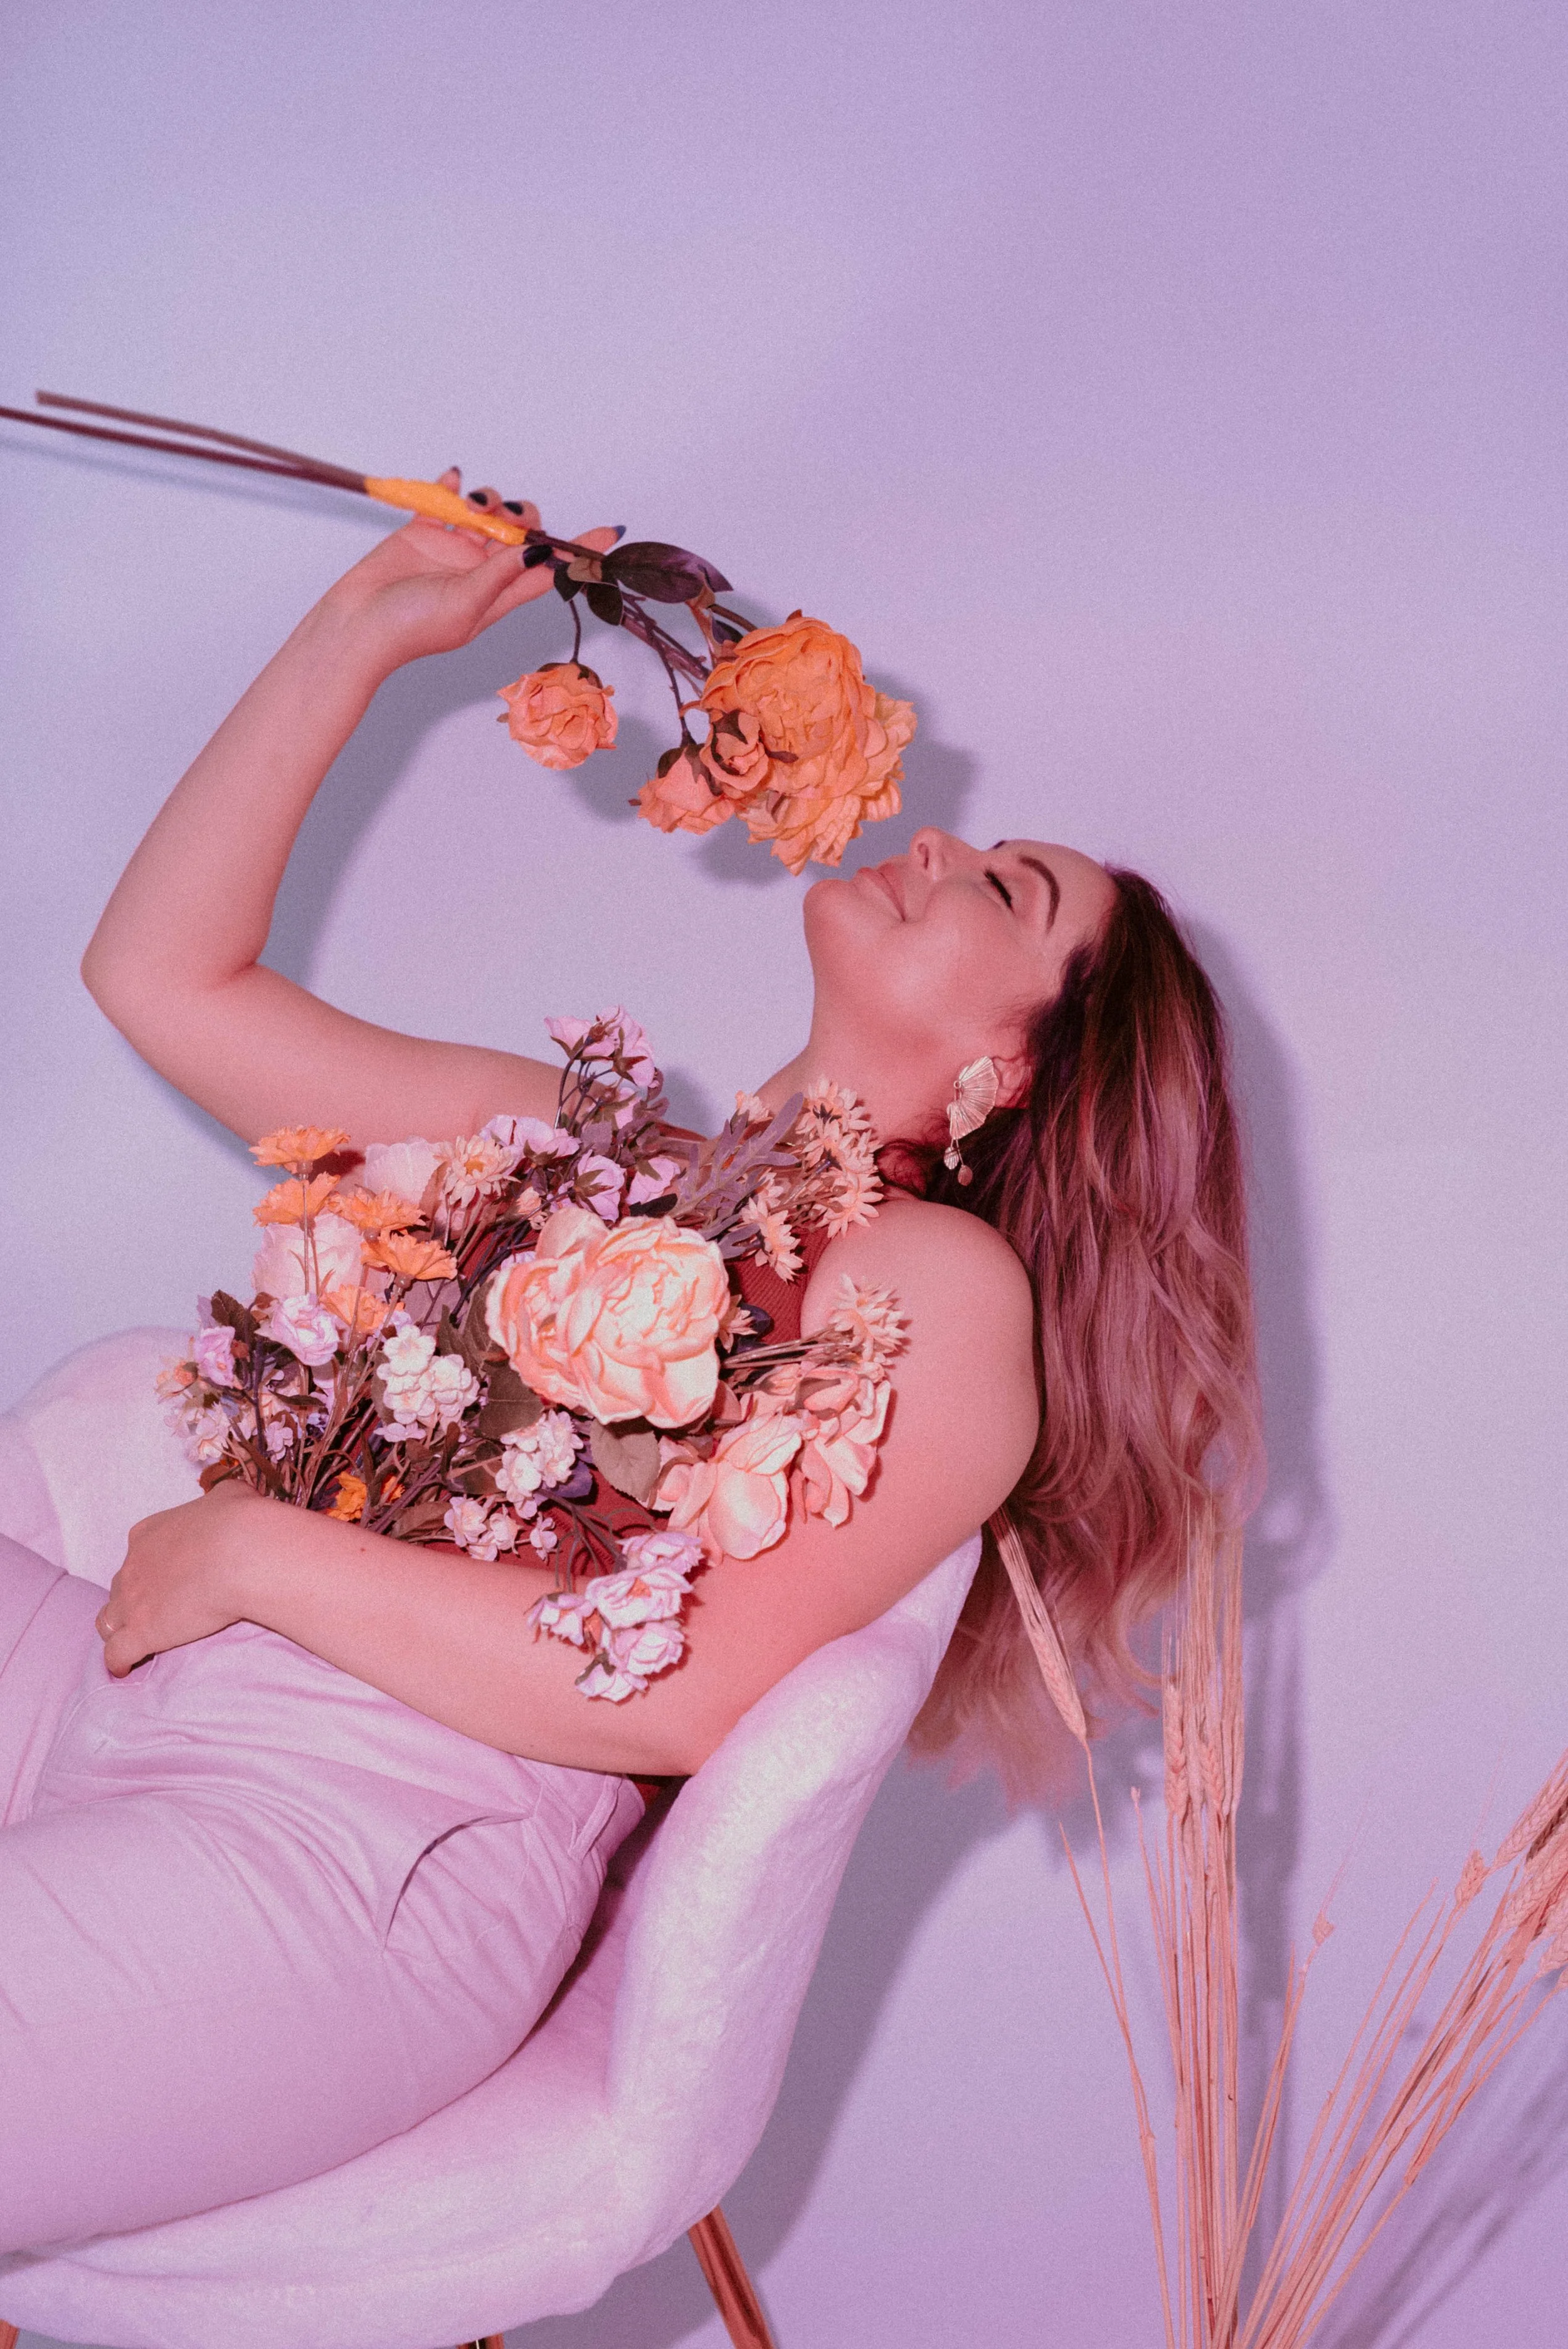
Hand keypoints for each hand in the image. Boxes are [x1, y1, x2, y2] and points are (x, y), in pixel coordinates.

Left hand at [95, 1481, 269, 1676]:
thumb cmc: (239, 1521)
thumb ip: (219, 1501)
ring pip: (108, 1621)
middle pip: (121, 1586)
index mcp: (148, 1533)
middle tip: (162, 1607)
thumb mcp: (229, 1496)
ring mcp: (133, 1602)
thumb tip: (228, 1501)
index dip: (151, 1566)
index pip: (138, 1553)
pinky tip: (125, 1668)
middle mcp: (133, 1566)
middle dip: (135, 1597)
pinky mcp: (141, 1633)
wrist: (242, 1552)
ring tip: (137, 1639)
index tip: (170, 1575)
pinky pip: (116, 1654)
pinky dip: (119, 1661)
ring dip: (120, 1628)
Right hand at [314, 468, 620, 677]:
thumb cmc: (411, 628)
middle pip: (521, 535)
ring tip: (471, 505)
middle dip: (523, 517)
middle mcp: (480, 572)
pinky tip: (452, 479)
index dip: (580, 553)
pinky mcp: (421, 533)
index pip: (550, 571)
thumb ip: (503, 575)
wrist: (356, 626)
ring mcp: (451, 551)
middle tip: (505, 517)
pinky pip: (443, 502)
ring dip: (488, 501)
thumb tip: (542, 550)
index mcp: (498, 596)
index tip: (611, 534)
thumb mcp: (466, 604)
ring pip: (487, 514)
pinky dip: (450, 487)